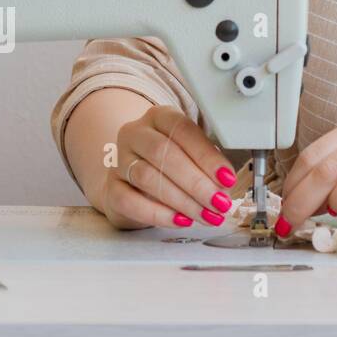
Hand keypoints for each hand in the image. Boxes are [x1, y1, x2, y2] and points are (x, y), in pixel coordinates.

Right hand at [100, 105, 237, 231]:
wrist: (133, 180)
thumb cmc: (170, 162)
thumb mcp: (190, 152)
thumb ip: (206, 162)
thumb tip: (226, 184)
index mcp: (160, 116)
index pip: (183, 130)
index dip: (207, 156)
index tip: (227, 178)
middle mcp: (136, 133)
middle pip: (164, 153)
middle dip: (196, 182)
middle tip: (218, 201)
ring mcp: (119, 160)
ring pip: (147, 178)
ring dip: (182, 200)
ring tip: (205, 214)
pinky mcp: (110, 187)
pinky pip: (129, 201)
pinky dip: (158, 214)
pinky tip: (180, 220)